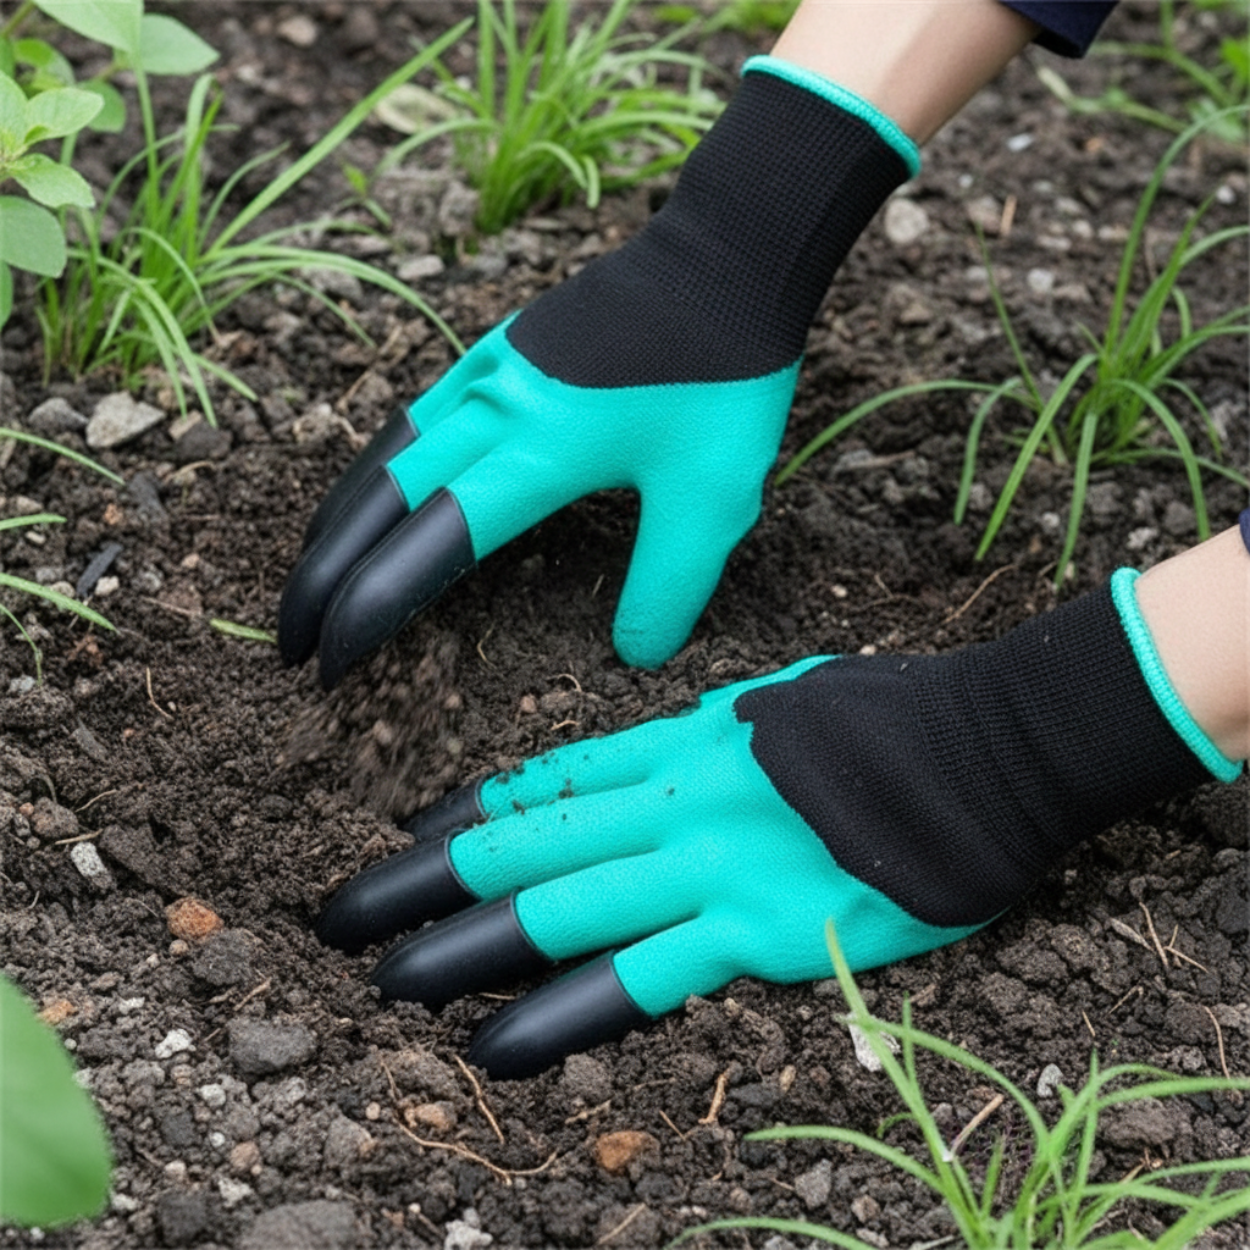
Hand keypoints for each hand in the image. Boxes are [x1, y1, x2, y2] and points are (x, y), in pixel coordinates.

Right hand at [277, 57, 919, 686]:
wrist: (724, 258)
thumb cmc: (724, 376)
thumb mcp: (713, 497)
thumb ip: (668, 583)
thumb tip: (634, 656)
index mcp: (539, 448)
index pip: (431, 541)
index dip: (372, 604)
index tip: (333, 659)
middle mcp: (494, 406)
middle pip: (382, 500)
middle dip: (324, 573)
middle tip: (290, 639)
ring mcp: (488, 371)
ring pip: (386, 456)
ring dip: (340, 522)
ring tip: (312, 575)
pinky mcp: (498, 350)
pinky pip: (414, 419)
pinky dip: (377, 471)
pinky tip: (378, 492)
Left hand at [313, 575, 1226, 1077]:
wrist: (981, 746)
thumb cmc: (891, 718)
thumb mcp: (783, 699)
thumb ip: (716, 730)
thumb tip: (673, 737)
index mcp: (682, 741)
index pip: (554, 779)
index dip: (475, 813)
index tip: (410, 837)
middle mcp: (676, 798)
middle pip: (531, 842)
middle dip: (429, 881)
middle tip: (345, 912)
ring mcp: (709, 864)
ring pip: (563, 905)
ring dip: (467, 944)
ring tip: (388, 979)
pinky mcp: (757, 930)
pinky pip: (642, 975)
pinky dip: (565, 1011)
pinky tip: (498, 1044)